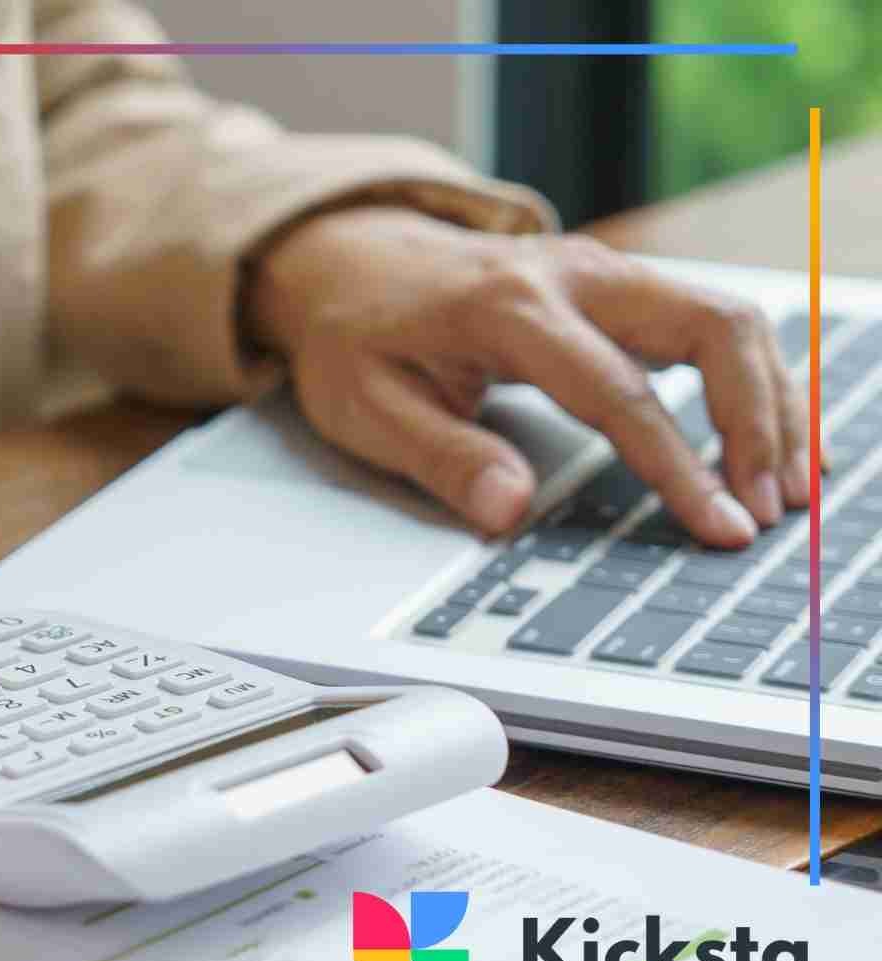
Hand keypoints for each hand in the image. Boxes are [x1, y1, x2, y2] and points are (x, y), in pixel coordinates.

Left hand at [246, 206, 809, 545]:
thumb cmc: (356, 336)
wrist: (347, 260)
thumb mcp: (366, 406)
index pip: (619, 392)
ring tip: (787, 487)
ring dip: (771, 400)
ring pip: (726, 318)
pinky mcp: (620, 284)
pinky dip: (751, 379)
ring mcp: (603, 271)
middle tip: (770, 509)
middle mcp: (572, 275)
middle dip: (757, 421)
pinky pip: (710, 321)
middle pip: (709, 328)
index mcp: (507, 308)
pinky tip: (768, 440)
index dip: (678, 466)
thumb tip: (508, 511)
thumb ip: (442, 457)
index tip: (721, 526)